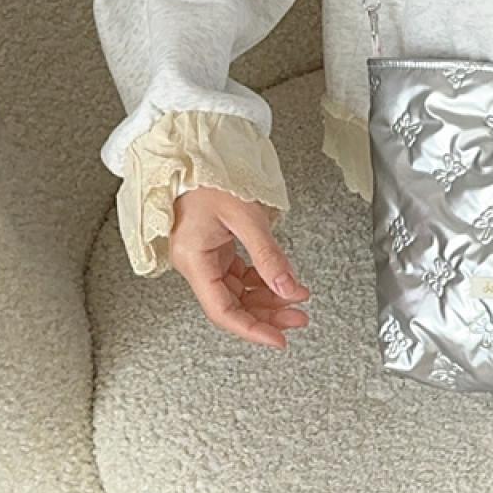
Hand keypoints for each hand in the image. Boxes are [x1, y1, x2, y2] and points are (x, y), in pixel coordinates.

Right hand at [169, 186, 310, 349]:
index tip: (278, 339)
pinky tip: (280, 283)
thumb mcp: (246, 217)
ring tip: (296, 301)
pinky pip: (239, 275)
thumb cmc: (209, 176)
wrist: (195, 153)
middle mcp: (195, 263)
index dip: (252, 330)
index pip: (223, 310)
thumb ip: (269, 256)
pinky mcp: (215, 248)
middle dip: (267, 315)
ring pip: (238, 292)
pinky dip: (262, 281)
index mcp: (194, 259)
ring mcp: (205, 256)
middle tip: (298, 319)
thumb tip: (289, 288)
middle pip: (232, 305)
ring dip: (267, 299)